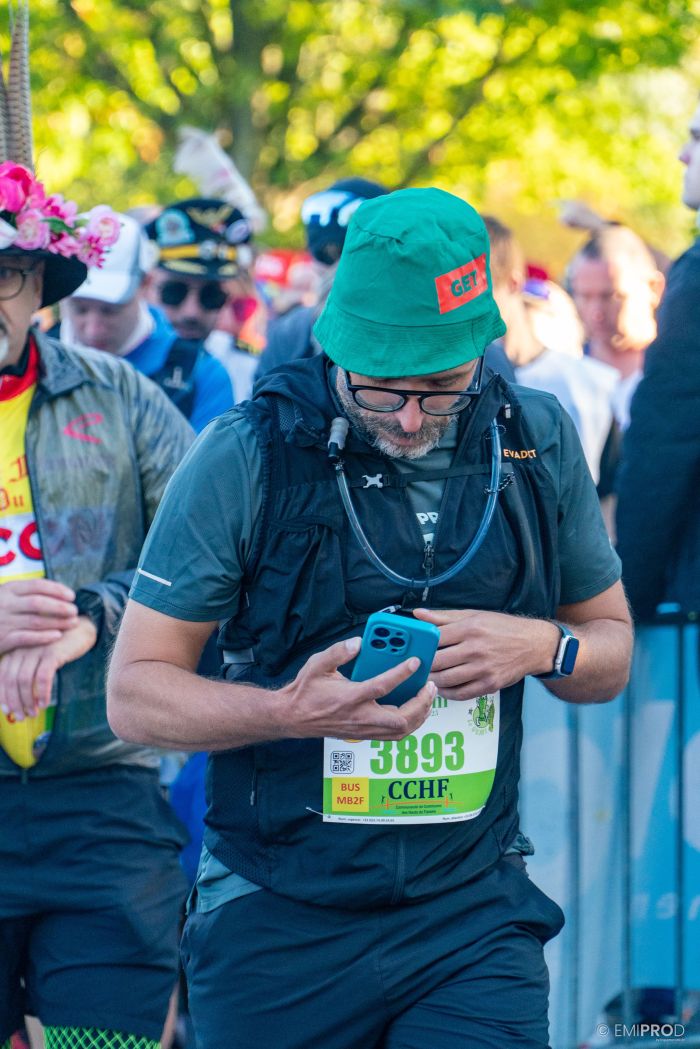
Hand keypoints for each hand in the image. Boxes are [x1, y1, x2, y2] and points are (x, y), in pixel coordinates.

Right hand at [0, 579, 78, 654]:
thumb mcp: (7, 597)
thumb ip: (25, 594)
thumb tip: (57, 591)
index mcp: (7, 589)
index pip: (37, 585)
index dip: (57, 590)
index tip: (72, 596)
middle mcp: (5, 603)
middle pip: (39, 603)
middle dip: (60, 607)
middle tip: (75, 611)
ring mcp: (3, 621)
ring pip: (36, 621)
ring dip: (57, 622)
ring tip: (72, 623)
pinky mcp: (2, 639)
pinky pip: (26, 638)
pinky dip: (43, 637)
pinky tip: (57, 636)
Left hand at [0, 616, 97, 720]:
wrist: (81, 630)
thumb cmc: (57, 647)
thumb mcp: (36, 657)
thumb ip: (24, 671)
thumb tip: (15, 702)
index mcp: (14, 649)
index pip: (2, 675)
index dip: (2, 695)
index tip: (7, 711)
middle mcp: (22, 647)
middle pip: (11, 679)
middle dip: (15, 702)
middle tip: (21, 717)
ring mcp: (36, 649)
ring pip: (24, 680)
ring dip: (27, 701)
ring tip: (33, 713)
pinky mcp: (52, 652)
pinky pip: (43, 677)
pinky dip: (42, 693)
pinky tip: (45, 704)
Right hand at [277, 637, 436, 740]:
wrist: (293, 717)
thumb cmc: (306, 691)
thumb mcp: (318, 665)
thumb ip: (338, 652)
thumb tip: (358, 643)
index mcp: (349, 698)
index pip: (382, 687)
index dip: (402, 673)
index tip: (416, 661)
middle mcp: (359, 717)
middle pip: (400, 719)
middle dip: (421, 703)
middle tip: (429, 685)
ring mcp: (363, 729)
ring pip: (401, 731)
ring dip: (419, 715)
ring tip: (426, 697)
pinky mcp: (364, 735)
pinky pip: (394, 735)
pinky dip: (409, 723)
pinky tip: (413, 710)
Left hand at [413, 608, 559, 698]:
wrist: (533, 645)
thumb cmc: (502, 628)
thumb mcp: (474, 615)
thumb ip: (444, 617)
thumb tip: (418, 614)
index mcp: (470, 628)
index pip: (435, 638)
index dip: (422, 645)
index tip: (416, 648)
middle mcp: (476, 649)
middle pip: (438, 661)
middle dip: (424, 665)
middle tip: (418, 666)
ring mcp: (483, 669)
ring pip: (446, 680)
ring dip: (433, 680)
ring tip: (427, 677)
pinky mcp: (490, 684)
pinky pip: (461, 693)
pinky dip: (447, 693)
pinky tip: (442, 688)